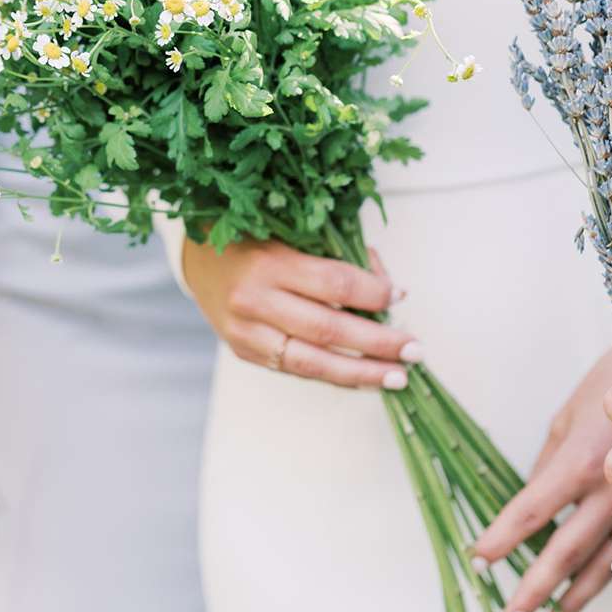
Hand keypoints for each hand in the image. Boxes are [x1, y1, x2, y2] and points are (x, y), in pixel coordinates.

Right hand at [181, 235, 421, 389]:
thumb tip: (386, 288)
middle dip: (378, 342)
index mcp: (270, 261)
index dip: (373, 292)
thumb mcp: (292, 233)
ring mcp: (247, 332)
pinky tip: (363, 378)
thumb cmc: (254, 238)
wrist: (196, 256)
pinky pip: (296, 370)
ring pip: (312, 361)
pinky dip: (333, 375)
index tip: (399, 295)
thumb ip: (336, 257)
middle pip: (328, 328)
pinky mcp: (244, 352)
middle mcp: (255, 300)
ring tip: (397, 377)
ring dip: (361, 372)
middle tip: (414, 349)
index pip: (334, 283)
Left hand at [471, 345, 611, 611]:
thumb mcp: (570, 413)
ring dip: (576, 595)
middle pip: (565, 549)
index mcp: (579, 462)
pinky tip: (609, 592)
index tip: (479, 559)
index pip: (531, 510)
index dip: (502, 538)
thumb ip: (550, 458)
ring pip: (606, 563)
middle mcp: (611, 492)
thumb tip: (531, 495)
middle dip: (536, 585)